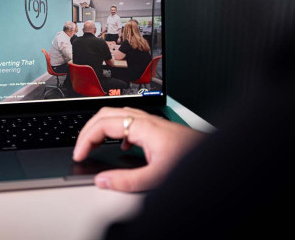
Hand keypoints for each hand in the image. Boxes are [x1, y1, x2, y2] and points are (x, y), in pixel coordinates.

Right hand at [73, 107, 206, 191]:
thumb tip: (102, 181)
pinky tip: (119, 146)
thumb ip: (127, 181)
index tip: (79, 154)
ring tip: (92, 144)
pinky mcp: (156, 128)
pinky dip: (115, 130)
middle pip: (105, 113)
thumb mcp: (157, 176)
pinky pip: (127, 121)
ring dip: (100, 127)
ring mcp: (151, 122)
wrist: (215, 156)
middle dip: (88, 129)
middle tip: (80, 148)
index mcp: (142, 126)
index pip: (103, 124)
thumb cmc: (192, 159)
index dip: (86, 139)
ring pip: (116, 114)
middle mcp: (145, 120)